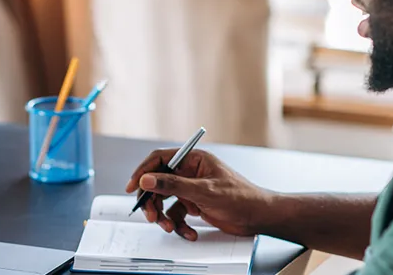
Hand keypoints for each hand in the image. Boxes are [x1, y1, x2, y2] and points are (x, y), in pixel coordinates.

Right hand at [126, 149, 275, 239]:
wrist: (259, 217)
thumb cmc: (241, 197)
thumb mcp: (204, 191)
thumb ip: (172, 185)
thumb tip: (147, 179)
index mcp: (193, 159)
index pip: (159, 160)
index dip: (143, 172)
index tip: (133, 187)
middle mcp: (190, 172)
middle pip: (158, 183)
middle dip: (153, 202)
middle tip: (151, 215)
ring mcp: (191, 189)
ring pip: (165, 201)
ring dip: (165, 216)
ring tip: (170, 226)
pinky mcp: (194, 204)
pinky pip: (177, 214)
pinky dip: (180, 225)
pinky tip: (189, 231)